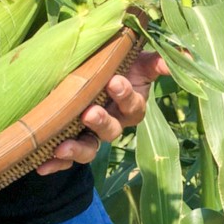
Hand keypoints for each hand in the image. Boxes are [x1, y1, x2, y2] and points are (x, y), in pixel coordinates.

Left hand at [34, 51, 169, 175]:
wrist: (84, 72)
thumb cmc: (113, 64)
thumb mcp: (134, 59)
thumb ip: (155, 60)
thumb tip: (182, 59)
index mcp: (129, 104)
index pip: (133, 104)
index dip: (126, 95)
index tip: (114, 81)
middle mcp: (112, 122)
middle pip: (112, 130)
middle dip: (101, 122)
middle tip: (90, 113)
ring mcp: (91, 135)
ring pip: (90, 149)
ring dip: (78, 149)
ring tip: (61, 147)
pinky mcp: (72, 144)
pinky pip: (65, 159)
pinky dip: (55, 163)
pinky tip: (41, 165)